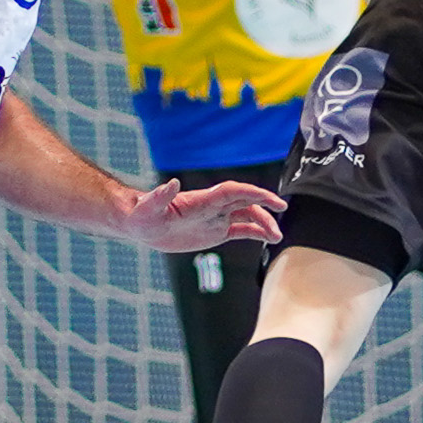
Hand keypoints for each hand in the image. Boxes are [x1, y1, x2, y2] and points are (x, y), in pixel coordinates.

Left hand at [123, 179, 285, 253]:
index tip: (273, 200)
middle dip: (265, 207)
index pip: (234, 192)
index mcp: (202, 200)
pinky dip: (256, 233)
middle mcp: (213, 207)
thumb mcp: (148, 208)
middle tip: (281, 215)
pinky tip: (269, 240)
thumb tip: (171, 183)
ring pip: (247, 217)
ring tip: (277, 237)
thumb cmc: (141, 214)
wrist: (140, 224)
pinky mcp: (215, 232)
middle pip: (246, 203)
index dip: (254, 193)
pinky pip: (241, 231)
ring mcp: (216, 218)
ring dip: (264, 224)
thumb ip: (160, 196)